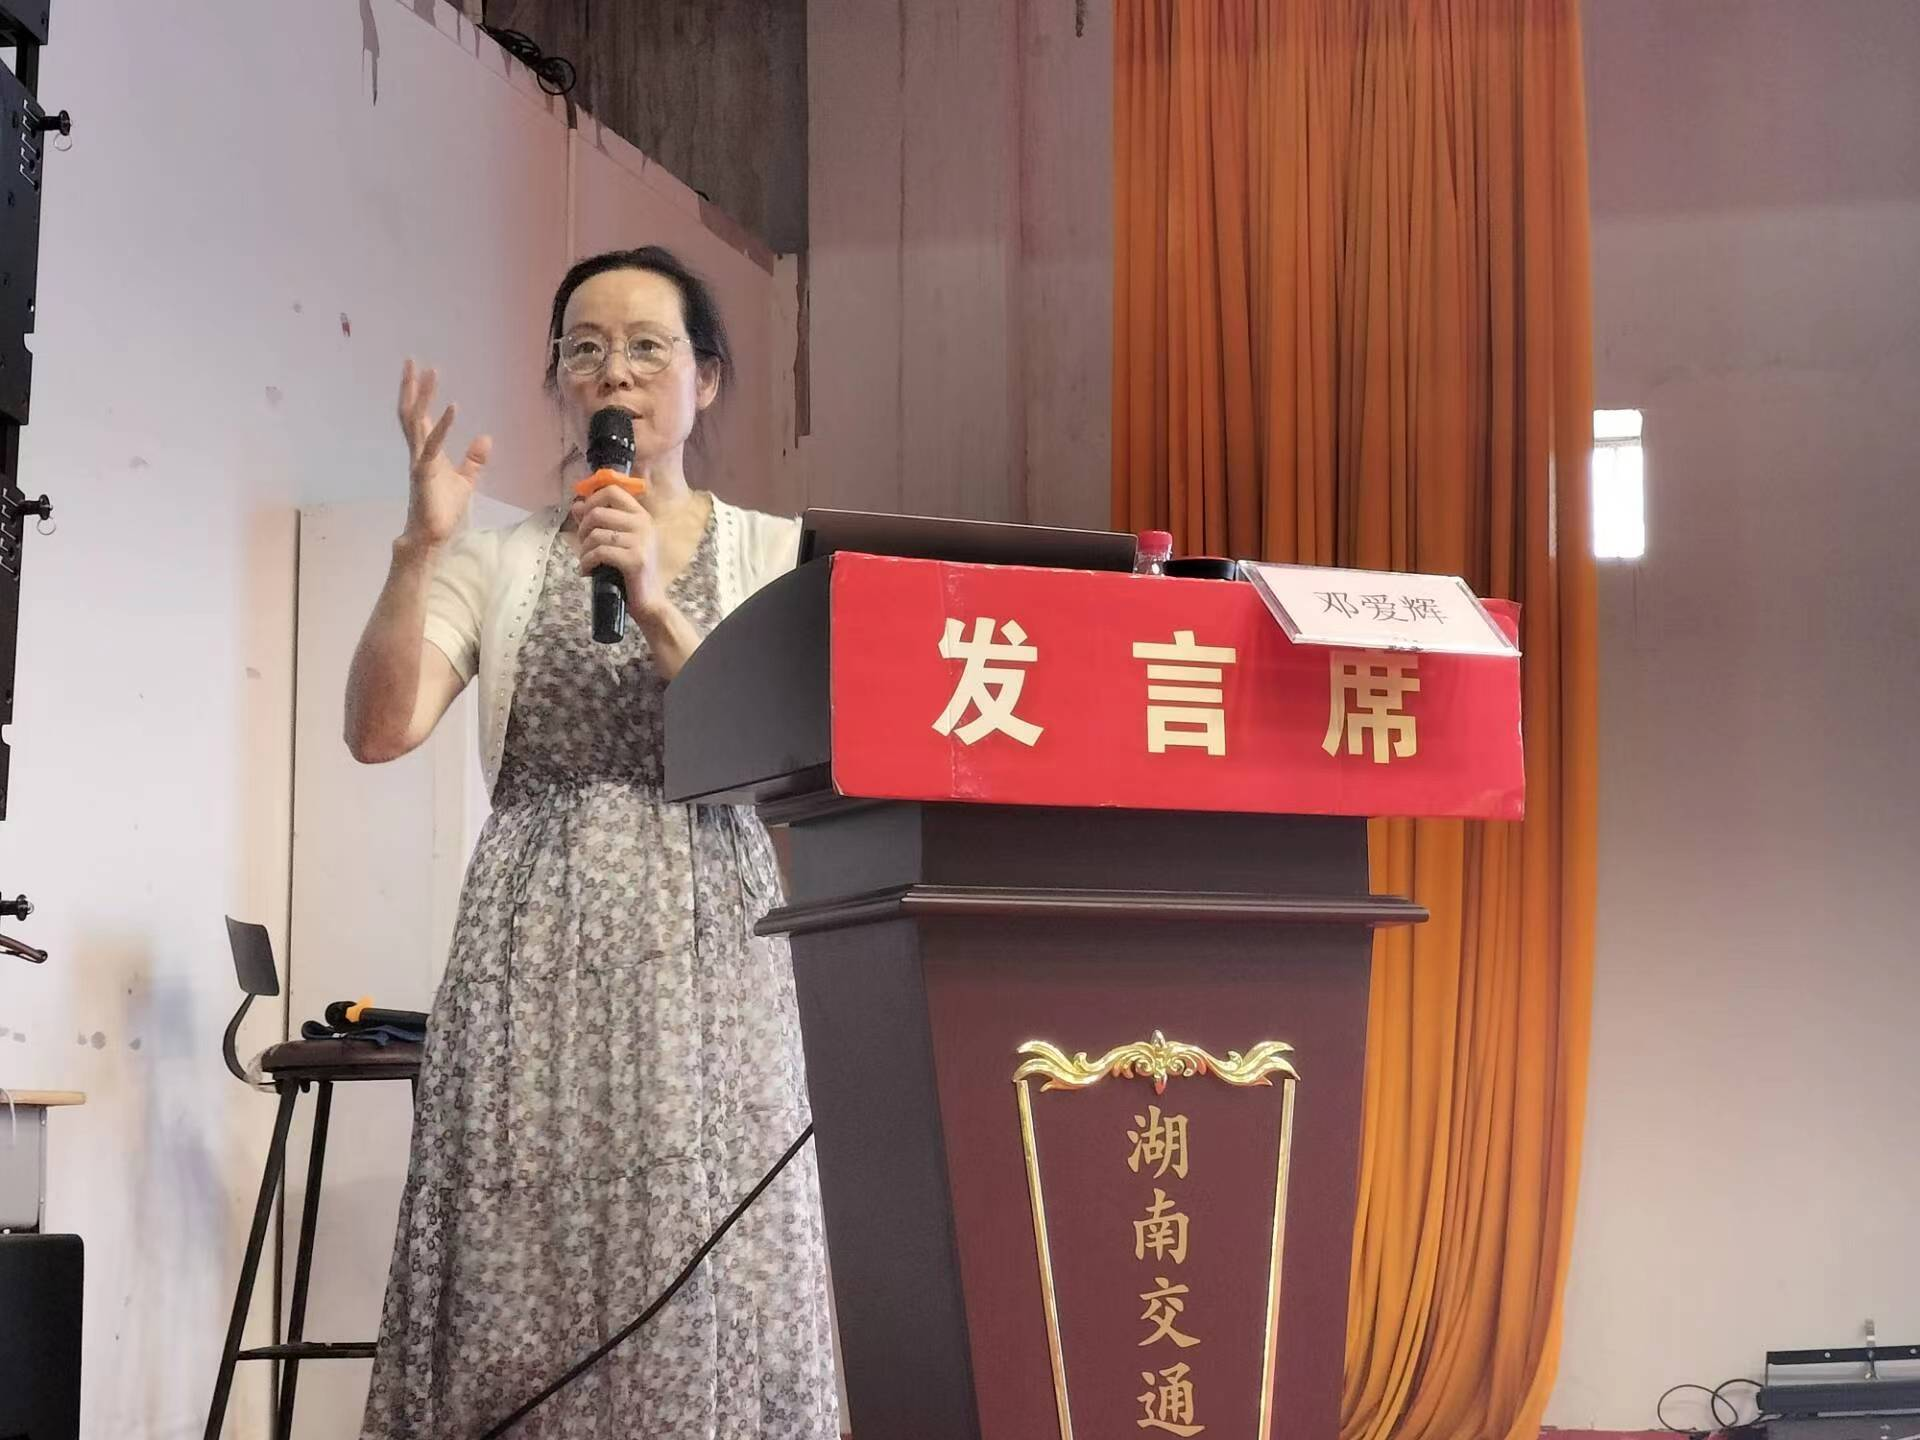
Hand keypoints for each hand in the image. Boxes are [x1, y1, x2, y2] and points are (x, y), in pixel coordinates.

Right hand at [397, 359, 490, 548]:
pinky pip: (433, 445)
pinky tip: (453, 408)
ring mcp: (419, 461)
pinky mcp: (425, 474)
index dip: (416, 393)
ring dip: (423, 397)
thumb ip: (473, 460)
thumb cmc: (443, 509)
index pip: (418, 417)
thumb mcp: (465, 481)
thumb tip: (486, 438)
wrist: (431, 536)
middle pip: (410, 413)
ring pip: (416, 422)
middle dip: (411, 386)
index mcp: (425, 452)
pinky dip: (443, 426)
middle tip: (412, 360)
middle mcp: (418, 452)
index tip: (418, 369)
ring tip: (430, 373)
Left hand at [571, 484, 665, 620]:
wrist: (649, 601)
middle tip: (584, 545)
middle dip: (582, 529)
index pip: (611, 490)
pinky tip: (587, 571)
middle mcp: (643, 524)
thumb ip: (598, 521)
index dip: (591, 500)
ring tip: (587, 561)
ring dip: (584, 550)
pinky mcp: (635, 559)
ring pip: (595, 534)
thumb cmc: (630, 571)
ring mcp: (641, 541)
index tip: (584, 516)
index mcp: (640, 515)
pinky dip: (587, 562)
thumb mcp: (615, 542)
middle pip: (597, 511)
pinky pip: (598, 552)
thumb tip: (576, 505)